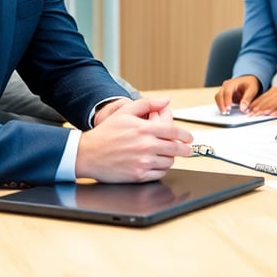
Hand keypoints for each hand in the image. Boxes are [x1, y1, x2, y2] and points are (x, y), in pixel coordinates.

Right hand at [75, 97, 193, 182]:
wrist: (87, 154)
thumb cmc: (105, 134)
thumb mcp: (124, 112)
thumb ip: (147, 104)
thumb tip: (165, 101)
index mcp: (144, 129)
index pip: (174, 132)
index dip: (185, 135)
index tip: (189, 138)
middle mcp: (146, 146)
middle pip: (175, 149)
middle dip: (185, 149)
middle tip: (187, 149)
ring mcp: (143, 162)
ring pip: (168, 162)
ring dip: (171, 158)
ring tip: (167, 155)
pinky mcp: (138, 175)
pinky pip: (159, 174)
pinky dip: (161, 169)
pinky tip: (157, 164)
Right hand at [214, 75, 260, 113]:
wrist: (248, 81)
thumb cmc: (250, 84)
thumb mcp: (252, 90)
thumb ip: (247, 99)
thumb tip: (242, 109)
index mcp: (232, 83)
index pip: (227, 92)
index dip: (227, 101)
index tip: (228, 109)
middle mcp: (226, 86)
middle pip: (219, 95)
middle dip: (221, 104)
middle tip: (225, 113)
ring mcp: (223, 90)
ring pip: (218, 98)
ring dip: (220, 105)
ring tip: (225, 113)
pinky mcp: (223, 95)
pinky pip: (219, 100)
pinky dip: (221, 106)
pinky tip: (226, 111)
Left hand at [247, 87, 276, 115]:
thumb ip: (269, 102)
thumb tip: (256, 109)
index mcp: (275, 91)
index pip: (261, 97)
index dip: (253, 104)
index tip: (247, 110)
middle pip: (265, 101)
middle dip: (256, 108)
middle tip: (250, 114)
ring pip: (272, 104)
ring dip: (264, 110)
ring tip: (257, 114)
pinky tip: (271, 114)